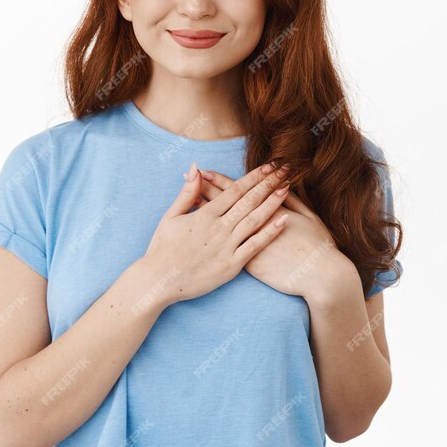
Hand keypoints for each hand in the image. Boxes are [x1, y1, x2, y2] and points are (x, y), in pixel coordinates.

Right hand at [137, 161, 292, 306]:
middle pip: (249, 201)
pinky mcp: (231, 266)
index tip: (269, 166)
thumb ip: (187, 192)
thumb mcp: (171, 216)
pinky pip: (254, 246)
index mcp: (204, 215)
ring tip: (287, 188)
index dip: (254, 177)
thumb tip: (196, 167)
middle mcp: (218, 228)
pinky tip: (284, 221)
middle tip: (285, 170)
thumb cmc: (162, 248)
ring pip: (254, 220)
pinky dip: (270, 233)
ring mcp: (226, 247)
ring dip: (272, 203)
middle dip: (268, 184)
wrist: (159, 281)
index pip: (234, 190)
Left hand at [195, 168, 354, 299]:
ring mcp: (248, 246)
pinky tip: (198, 231)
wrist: (320, 275)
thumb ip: (291, 199)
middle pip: (223, 205)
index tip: (203, 172)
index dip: (219, 181)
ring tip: (188, 201)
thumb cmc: (317, 244)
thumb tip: (281, 183)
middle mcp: (253, 226)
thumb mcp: (307, 215)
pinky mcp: (247, 264)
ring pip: (219, 226)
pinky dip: (210, 238)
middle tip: (188, 179)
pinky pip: (223, 248)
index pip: (237, 191)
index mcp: (266, 210)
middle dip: (204, 191)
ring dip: (203, 212)